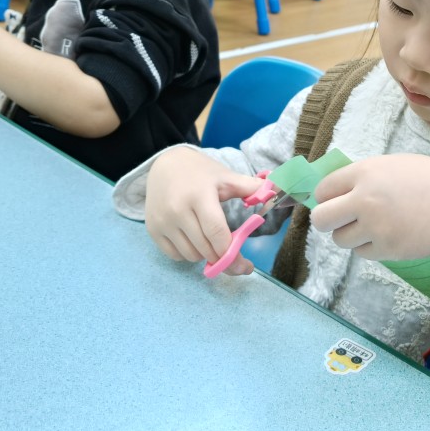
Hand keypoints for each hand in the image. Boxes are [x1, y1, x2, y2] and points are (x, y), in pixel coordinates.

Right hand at [144, 147, 264, 275]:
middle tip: (235, 258)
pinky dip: (188, 254)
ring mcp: (163, 221)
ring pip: (191, 255)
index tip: (245, 265)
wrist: (165, 165)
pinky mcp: (153, 230)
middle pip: (206, 249)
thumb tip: (276, 191)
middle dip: (223, 258)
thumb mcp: (226, 177)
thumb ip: (251, 187)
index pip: (217, 233)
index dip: (232, 253)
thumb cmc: (201, 172)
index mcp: (199, 195)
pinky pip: (175, 256)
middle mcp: (177, 210)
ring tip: (211, 241)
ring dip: (205, 255)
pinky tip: (195, 241)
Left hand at [310, 155, 429, 268]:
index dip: (327, 196)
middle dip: (328, 220)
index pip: (323, 189)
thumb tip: (337, 190)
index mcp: (365, 172)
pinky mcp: (386, 249)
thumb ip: (365, 175)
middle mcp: (364, 200)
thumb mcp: (394, 164)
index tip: (335, 200)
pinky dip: (370, 247)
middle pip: (321, 219)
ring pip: (339, 239)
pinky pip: (361, 252)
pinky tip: (388, 235)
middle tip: (341, 220)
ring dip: (350, 235)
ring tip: (371, 227)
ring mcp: (374, 227)